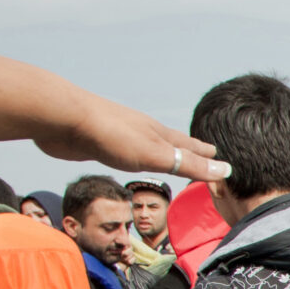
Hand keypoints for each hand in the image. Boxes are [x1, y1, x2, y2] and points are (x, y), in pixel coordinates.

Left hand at [37, 93, 228, 181]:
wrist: (64, 118)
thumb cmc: (112, 136)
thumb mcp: (155, 154)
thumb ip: (187, 163)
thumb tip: (225, 170)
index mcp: (158, 134)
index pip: (190, 146)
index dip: (206, 156)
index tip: (222, 161)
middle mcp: (143, 132)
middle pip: (172, 142)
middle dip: (189, 149)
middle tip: (205, 152)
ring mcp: (121, 136)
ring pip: (149, 146)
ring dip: (163, 152)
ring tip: (170, 156)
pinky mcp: (100, 143)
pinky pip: (126, 151)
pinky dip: (137, 156)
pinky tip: (129, 156)